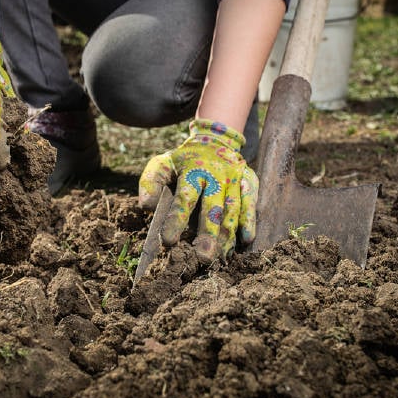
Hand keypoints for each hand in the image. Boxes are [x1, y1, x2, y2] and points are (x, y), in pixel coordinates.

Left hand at [139, 119, 257, 262]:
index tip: (168, 241)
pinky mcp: (249, 181)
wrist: (214, 139)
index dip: (176, 220)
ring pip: (233, 209)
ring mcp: (234, 178)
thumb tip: (147, 206)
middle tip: (203, 258)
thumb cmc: (183, 161)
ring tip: (220, 257)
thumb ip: (151, 182)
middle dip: (209, 234)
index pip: (184, 199)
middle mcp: (215, 176)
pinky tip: (246, 239)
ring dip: (228, 235)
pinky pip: (251, 202)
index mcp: (192, 172)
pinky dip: (249, 221)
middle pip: (213, 208)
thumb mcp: (162, 163)